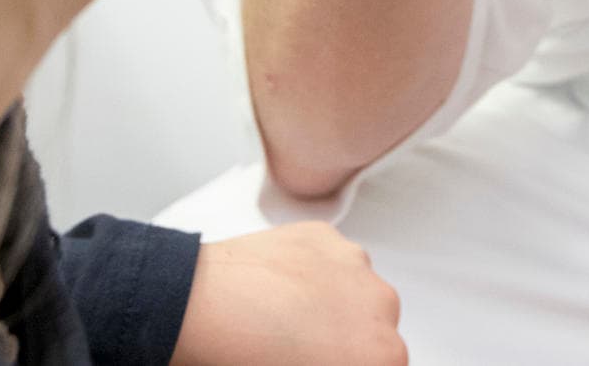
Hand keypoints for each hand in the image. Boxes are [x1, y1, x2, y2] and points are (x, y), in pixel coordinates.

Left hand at [171, 223, 404, 365]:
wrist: (202, 311)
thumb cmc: (243, 358)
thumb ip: (336, 364)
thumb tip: (330, 357)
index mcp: (384, 355)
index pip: (385, 363)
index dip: (351, 363)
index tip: (328, 362)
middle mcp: (381, 304)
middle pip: (377, 329)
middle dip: (348, 341)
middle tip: (306, 352)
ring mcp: (355, 263)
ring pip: (357, 291)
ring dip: (335, 305)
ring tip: (288, 320)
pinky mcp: (327, 235)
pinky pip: (332, 261)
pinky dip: (315, 273)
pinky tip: (280, 290)